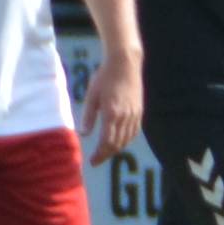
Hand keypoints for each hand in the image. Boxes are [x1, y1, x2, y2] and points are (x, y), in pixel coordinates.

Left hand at [80, 43, 147, 163]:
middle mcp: (125, 117)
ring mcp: (134, 114)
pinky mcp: (139, 110)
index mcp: (112, 114)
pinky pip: (134, 131)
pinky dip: (127, 140)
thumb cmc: (104, 77)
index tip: (92, 161)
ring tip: (106, 152)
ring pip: (127, 139)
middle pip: (117, 144)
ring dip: (116, 149)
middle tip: (96, 161)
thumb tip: (84, 134)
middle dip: (106, 155)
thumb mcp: (92, 95)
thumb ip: (88, 116)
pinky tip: (120, 142)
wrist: (125, 63)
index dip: (100, 154)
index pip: (107, 142)